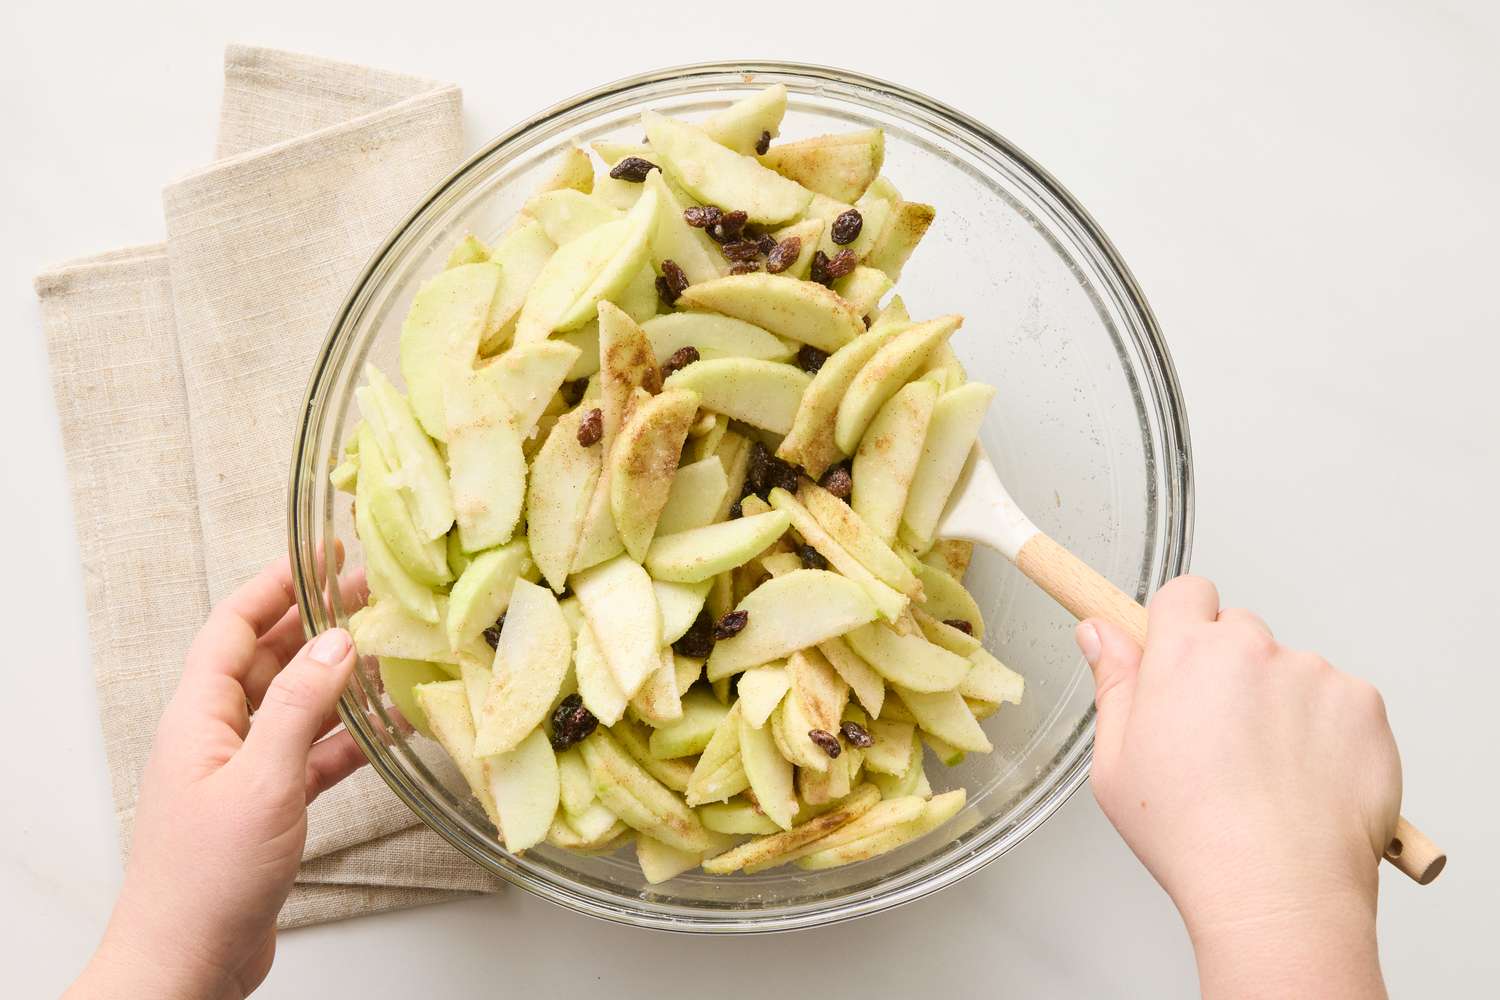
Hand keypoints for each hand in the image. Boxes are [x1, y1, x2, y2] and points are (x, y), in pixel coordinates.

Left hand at [68, 558, 368, 999]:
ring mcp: (243, 771)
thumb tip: (337, 641)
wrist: (186, 963)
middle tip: (372, 595)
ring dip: (341, 680)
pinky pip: (314, 754)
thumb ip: (300, 706)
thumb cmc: (206, 878)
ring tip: (391, 651)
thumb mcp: (262, 780)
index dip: (276, 585)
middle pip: (269, 659)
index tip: (320, 553)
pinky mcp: (269, 807)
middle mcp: (217, 735)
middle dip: (317, 623)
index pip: (233, 627)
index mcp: (197, 716)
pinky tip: (390, 729)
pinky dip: (350, 739)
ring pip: (297, 705)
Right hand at [1078, 576, 1400, 998]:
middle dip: (1230, 669)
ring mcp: (1314, 674)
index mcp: (1184, 654)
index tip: (1181, 661)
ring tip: (1268, 774)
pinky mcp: (1363, 705)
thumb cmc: (1191, 836)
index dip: (1182, 625)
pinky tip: (1306, 779)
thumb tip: (1099, 633)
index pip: (1186, 594)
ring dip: (1280, 702)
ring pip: (1292, 670)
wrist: (1278, 890)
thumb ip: (1112, 684)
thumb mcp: (1116, 763)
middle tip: (1221, 736)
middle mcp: (1252, 649)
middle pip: (1239, 631)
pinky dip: (1327, 730)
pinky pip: (1340, 701)